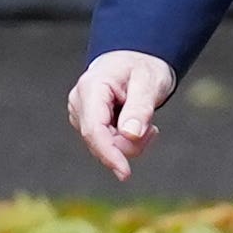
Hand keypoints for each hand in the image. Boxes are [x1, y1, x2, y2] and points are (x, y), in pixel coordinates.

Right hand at [67, 51, 179, 179]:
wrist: (135, 59)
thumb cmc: (142, 67)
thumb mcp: (149, 82)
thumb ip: (140, 108)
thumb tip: (130, 135)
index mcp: (91, 87)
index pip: (93, 130)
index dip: (109, 154)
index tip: (125, 173)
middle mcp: (79, 102)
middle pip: (100, 142)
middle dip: (129, 144)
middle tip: (153, 128)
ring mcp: (80, 114)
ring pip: (104, 146)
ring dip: (129, 143)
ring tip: (145, 122)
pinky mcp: (87, 124)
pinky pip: (106, 144)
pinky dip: (124, 141)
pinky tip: (134, 125)